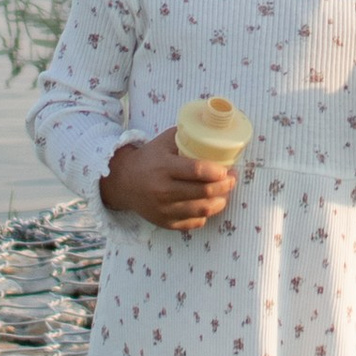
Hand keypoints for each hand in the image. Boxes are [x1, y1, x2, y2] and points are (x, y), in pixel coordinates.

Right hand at [98, 128, 237, 232]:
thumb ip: (186, 136)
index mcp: (164, 167)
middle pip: (203, 192)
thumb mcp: (164, 141)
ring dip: (220, 202)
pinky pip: (193, 223)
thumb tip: (214, 132)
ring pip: (201, 211)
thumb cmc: (148, 158)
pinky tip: (210, 205)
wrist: (123, 182)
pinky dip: (205, 215)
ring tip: (225, 193)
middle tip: (232, 179)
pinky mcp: (164, 223)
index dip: (217, 172)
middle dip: (225, 186)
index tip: (227, 169)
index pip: (197, 171)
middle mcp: (163, 190)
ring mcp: (164, 209)